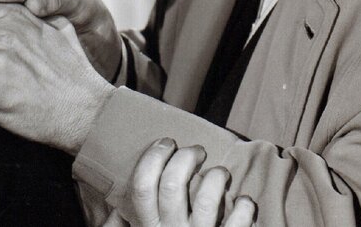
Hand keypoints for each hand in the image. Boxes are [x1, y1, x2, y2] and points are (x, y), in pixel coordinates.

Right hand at [110, 138, 255, 226]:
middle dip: (186, 157)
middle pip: (174, 184)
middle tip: (196, 152)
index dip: (154, 156)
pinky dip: (244, 207)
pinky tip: (242, 204)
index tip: (166, 143)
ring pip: (207, 197)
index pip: (142, 186)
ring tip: (220, 175)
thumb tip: (116, 211)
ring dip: (216, 177)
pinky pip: (237, 222)